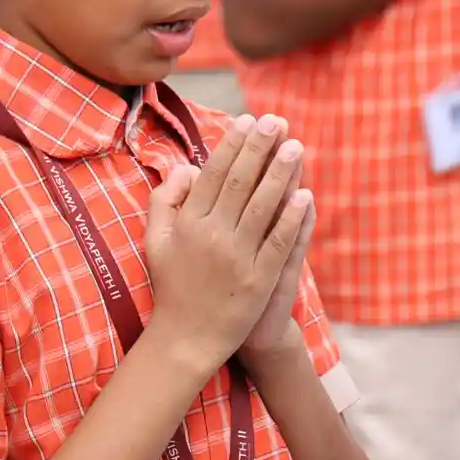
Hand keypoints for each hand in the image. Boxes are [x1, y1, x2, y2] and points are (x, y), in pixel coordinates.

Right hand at [145, 115, 312, 380]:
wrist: (185, 338)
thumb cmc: (171, 285)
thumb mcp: (155, 240)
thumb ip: (165, 200)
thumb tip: (187, 168)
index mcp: (188, 222)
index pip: (214, 173)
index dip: (233, 145)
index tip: (247, 121)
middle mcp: (212, 235)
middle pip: (241, 181)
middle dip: (260, 147)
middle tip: (276, 121)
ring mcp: (237, 257)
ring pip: (264, 205)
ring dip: (282, 173)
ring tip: (296, 146)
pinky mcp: (259, 279)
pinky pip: (279, 241)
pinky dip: (292, 217)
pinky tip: (304, 195)